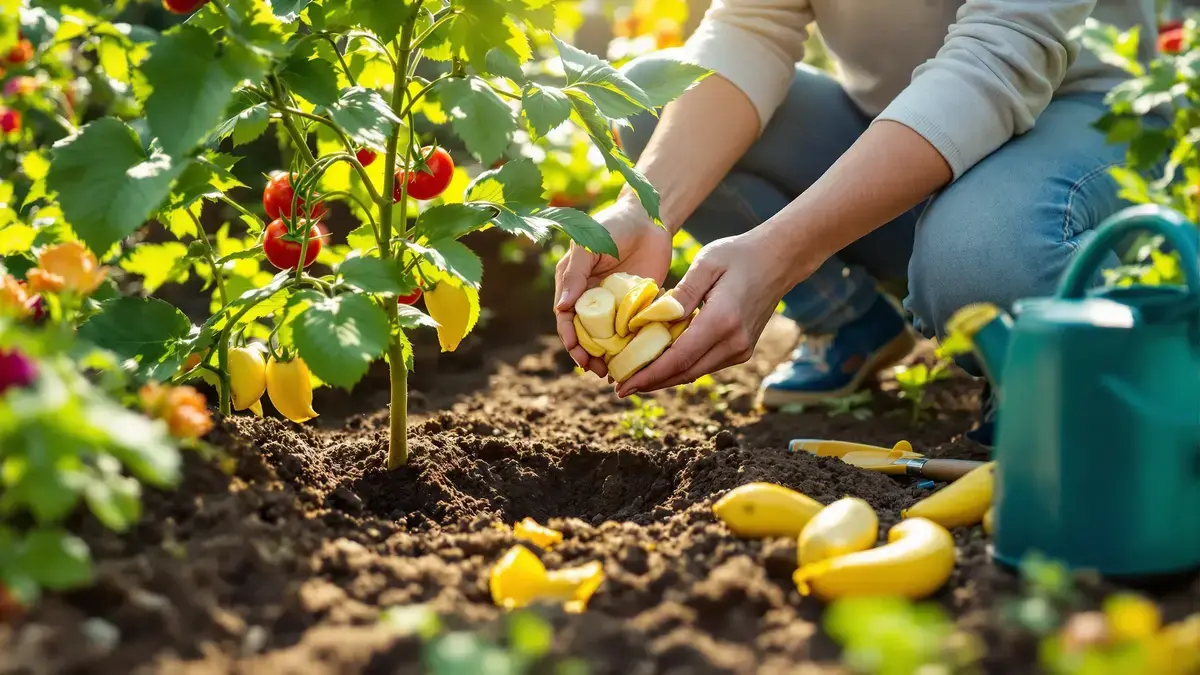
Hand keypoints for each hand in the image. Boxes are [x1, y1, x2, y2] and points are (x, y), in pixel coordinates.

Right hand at [555, 196, 673, 376]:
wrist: (649, 219)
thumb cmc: (611, 225)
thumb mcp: (588, 245)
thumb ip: (574, 273)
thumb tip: (561, 307)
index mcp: (573, 285)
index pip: (566, 318)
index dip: (570, 339)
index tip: (578, 356)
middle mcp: (591, 298)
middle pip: (585, 334)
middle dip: (588, 355)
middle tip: (597, 370)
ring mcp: (614, 304)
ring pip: (607, 337)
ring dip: (608, 356)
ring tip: (613, 372)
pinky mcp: (636, 305)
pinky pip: (631, 330)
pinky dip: (631, 346)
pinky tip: (635, 359)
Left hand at [615, 228, 811, 395]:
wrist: (779, 260)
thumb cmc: (738, 254)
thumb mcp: (706, 263)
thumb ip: (681, 293)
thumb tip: (653, 319)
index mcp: (722, 321)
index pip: (678, 358)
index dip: (648, 374)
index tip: (623, 385)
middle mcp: (734, 342)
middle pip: (684, 373)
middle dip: (651, 382)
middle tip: (621, 387)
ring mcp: (741, 349)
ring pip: (695, 372)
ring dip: (665, 377)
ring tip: (635, 377)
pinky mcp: (742, 350)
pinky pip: (705, 364)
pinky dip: (681, 366)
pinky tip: (660, 363)